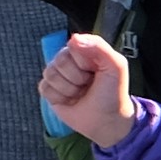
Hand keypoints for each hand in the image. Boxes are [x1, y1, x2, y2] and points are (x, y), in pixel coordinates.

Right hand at [40, 31, 138, 148]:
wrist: (107, 121)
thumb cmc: (113, 92)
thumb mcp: (116, 66)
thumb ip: (99, 46)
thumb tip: (73, 38)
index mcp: (85, 50)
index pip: (73, 47)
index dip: (84, 62)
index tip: (97, 72)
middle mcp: (69, 60)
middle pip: (59, 61)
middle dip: (77, 78)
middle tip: (88, 85)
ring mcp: (58, 75)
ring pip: (50, 74)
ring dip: (68, 89)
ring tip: (80, 93)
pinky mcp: (49, 90)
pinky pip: (44, 88)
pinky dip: (59, 98)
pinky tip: (70, 100)